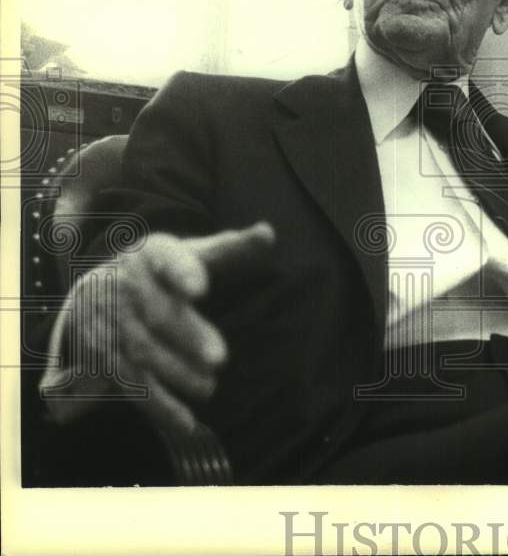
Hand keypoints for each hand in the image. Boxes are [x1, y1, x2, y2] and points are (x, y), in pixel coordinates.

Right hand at [51, 222, 274, 431]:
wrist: (92, 288)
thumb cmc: (159, 269)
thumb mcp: (188, 251)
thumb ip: (229, 248)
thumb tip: (268, 233)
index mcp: (152, 255)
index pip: (168, 260)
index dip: (182, 273)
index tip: (201, 288)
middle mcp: (128, 286)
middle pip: (158, 314)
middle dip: (187, 337)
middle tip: (220, 359)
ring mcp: (112, 322)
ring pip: (143, 351)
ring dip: (176, 373)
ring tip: (209, 386)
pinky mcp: (104, 355)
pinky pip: (130, 381)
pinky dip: (157, 404)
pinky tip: (185, 421)